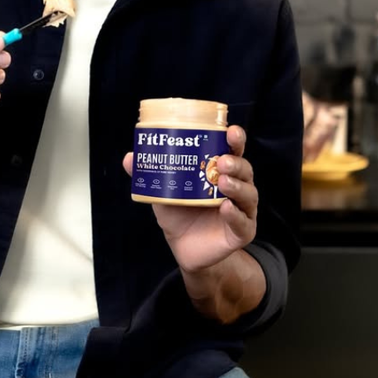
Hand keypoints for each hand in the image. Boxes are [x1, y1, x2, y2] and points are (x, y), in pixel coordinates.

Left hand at [122, 125, 257, 273]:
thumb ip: (149, 174)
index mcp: (221, 172)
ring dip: (237, 186)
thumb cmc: (178, 213)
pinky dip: (235, 214)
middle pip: (245, 170)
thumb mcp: (162, 191)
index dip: (236, 140)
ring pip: (248, 194)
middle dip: (236, 162)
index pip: (233, 152)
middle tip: (221, 160)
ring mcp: (242, 210)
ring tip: (222, 182)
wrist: (182, 247)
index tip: (231, 130)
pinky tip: (225, 208)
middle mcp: (236, 187)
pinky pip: (243, 222)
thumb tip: (129, 157)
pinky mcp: (242, 232)